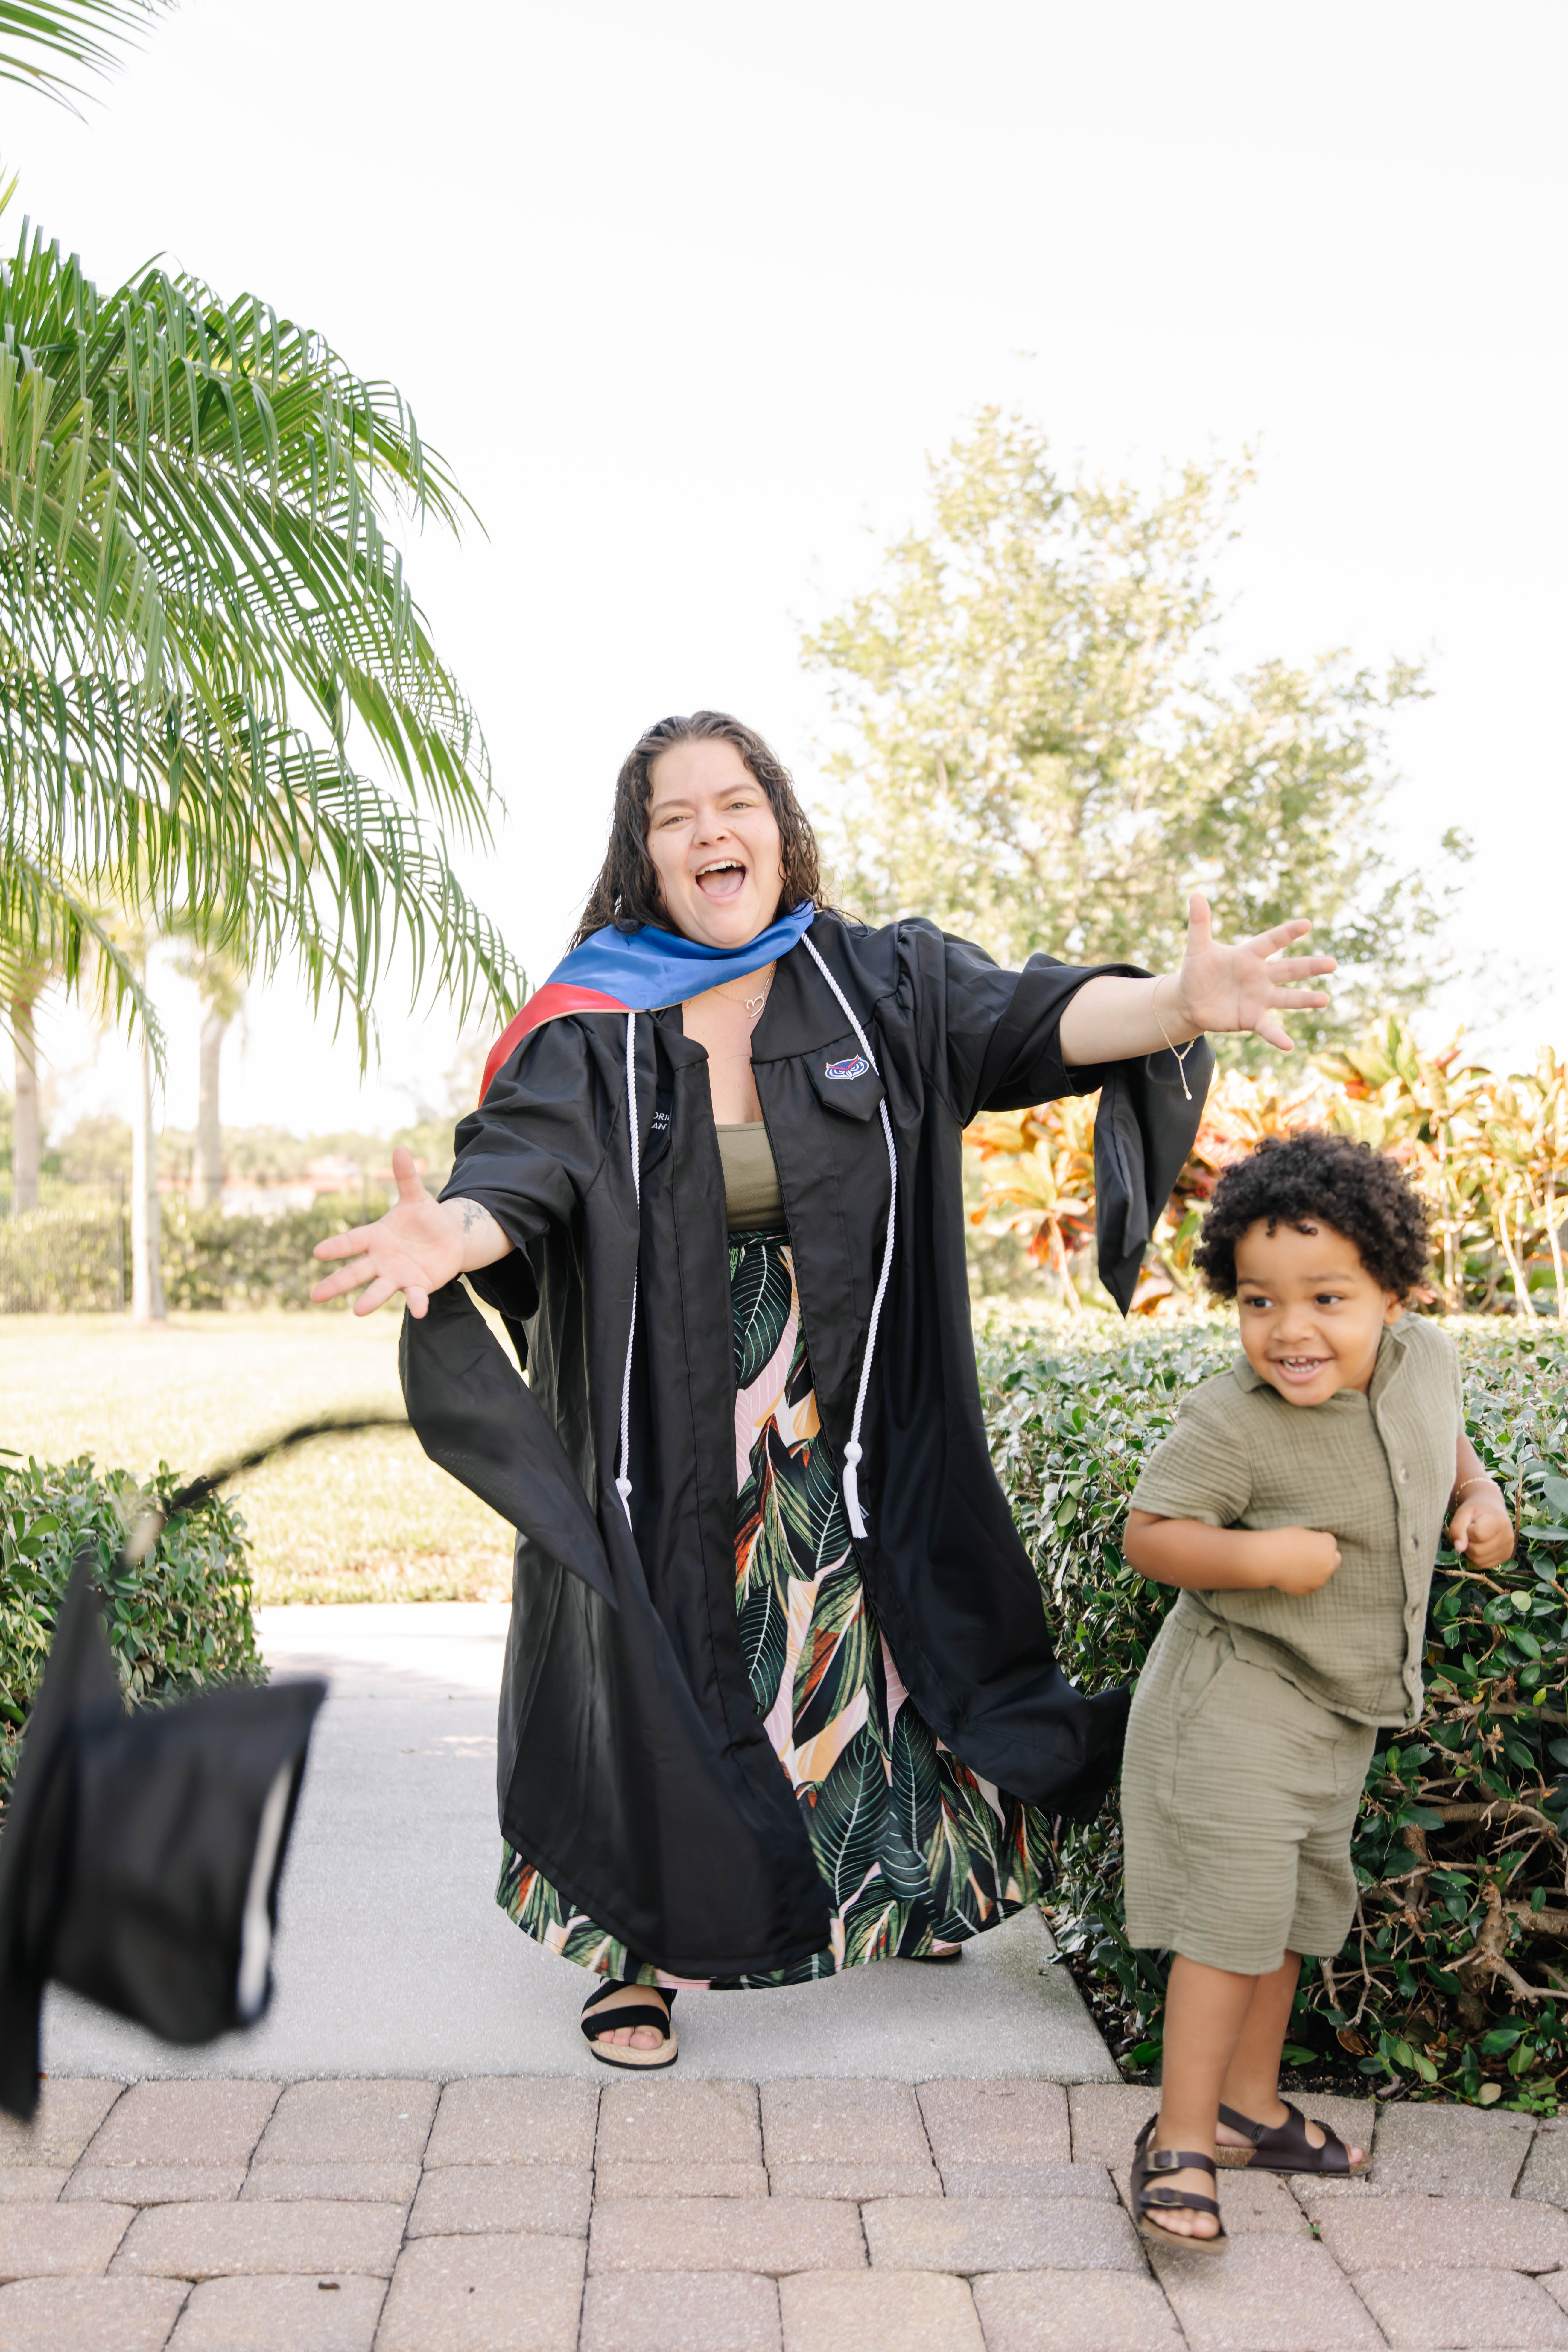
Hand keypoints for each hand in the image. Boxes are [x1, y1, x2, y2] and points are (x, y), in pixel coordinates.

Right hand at [310, 1144, 505, 1317]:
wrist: (450, 1237)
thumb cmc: (425, 1217)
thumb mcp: (416, 1197)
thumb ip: (406, 1177)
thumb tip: (399, 1148)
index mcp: (376, 1236)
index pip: (353, 1241)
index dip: (337, 1246)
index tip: (318, 1251)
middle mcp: (382, 1259)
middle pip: (356, 1271)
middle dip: (337, 1283)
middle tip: (315, 1296)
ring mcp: (397, 1275)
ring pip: (380, 1288)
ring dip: (369, 1299)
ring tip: (358, 1311)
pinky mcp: (417, 1286)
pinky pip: (415, 1296)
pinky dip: (416, 1304)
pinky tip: (419, 1312)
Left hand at [1165, 892, 1335, 1051]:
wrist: (1189, 1000)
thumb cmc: (1197, 970)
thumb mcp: (1197, 947)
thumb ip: (1199, 923)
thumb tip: (1194, 894)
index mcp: (1249, 955)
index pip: (1271, 942)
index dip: (1287, 933)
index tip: (1306, 923)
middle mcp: (1260, 976)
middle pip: (1289, 969)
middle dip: (1310, 966)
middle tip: (1333, 963)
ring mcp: (1259, 998)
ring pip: (1286, 998)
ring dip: (1305, 999)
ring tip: (1325, 999)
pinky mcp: (1251, 1018)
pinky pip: (1268, 1027)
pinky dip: (1277, 1036)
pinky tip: (1289, 1045)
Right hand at [1256, 1527, 1342, 1595]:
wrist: (1268, 1559)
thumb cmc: (1282, 1541)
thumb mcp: (1303, 1533)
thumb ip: (1316, 1542)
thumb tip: (1318, 1549)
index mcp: (1328, 1546)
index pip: (1330, 1542)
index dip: (1319, 1541)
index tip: (1307, 1542)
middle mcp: (1329, 1564)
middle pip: (1335, 1559)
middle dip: (1326, 1556)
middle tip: (1310, 1554)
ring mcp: (1320, 1579)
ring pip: (1322, 1573)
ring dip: (1314, 1569)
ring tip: (1295, 1563)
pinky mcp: (1310, 1589)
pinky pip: (1311, 1583)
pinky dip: (1304, 1579)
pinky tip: (1291, 1572)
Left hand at [1449, 1485, 1514, 1571]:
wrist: (1492, 1511)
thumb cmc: (1477, 1510)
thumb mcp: (1463, 1512)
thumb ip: (1457, 1528)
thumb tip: (1459, 1548)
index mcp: (1499, 1521)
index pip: (1478, 1534)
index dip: (1468, 1530)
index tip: (1472, 1523)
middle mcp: (1507, 1537)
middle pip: (1477, 1551)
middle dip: (1468, 1543)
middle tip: (1471, 1532)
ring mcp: (1508, 1549)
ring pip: (1479, 1560)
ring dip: (1471, 1551)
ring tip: (1476, 1538)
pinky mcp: (1505, 1558)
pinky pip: (1483, 1565)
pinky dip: (1477, 1557)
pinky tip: (1481, 1545)